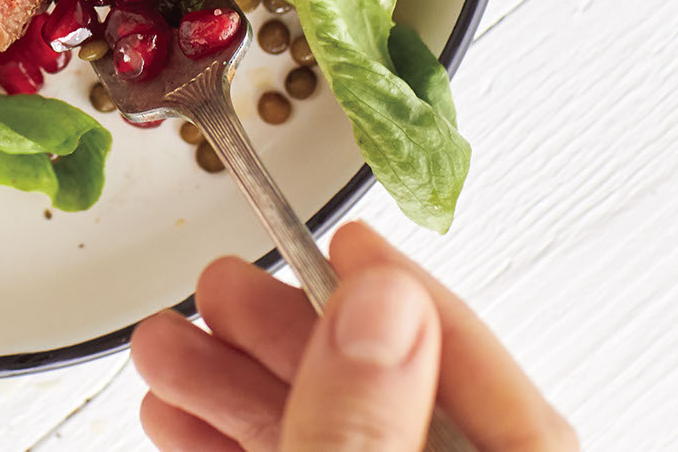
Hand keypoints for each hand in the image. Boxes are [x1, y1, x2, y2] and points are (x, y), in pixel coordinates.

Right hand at [131, 221, 575, 450]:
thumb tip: (383, 306)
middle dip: (296, 342)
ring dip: (242, 393)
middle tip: (224, 289)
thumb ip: (360, 427)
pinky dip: (236, 445)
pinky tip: (179, 421)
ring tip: (168, 351)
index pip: (509, 407)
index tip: (356, 245)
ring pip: (335, 444)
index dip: (423, 310)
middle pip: (403, 412)